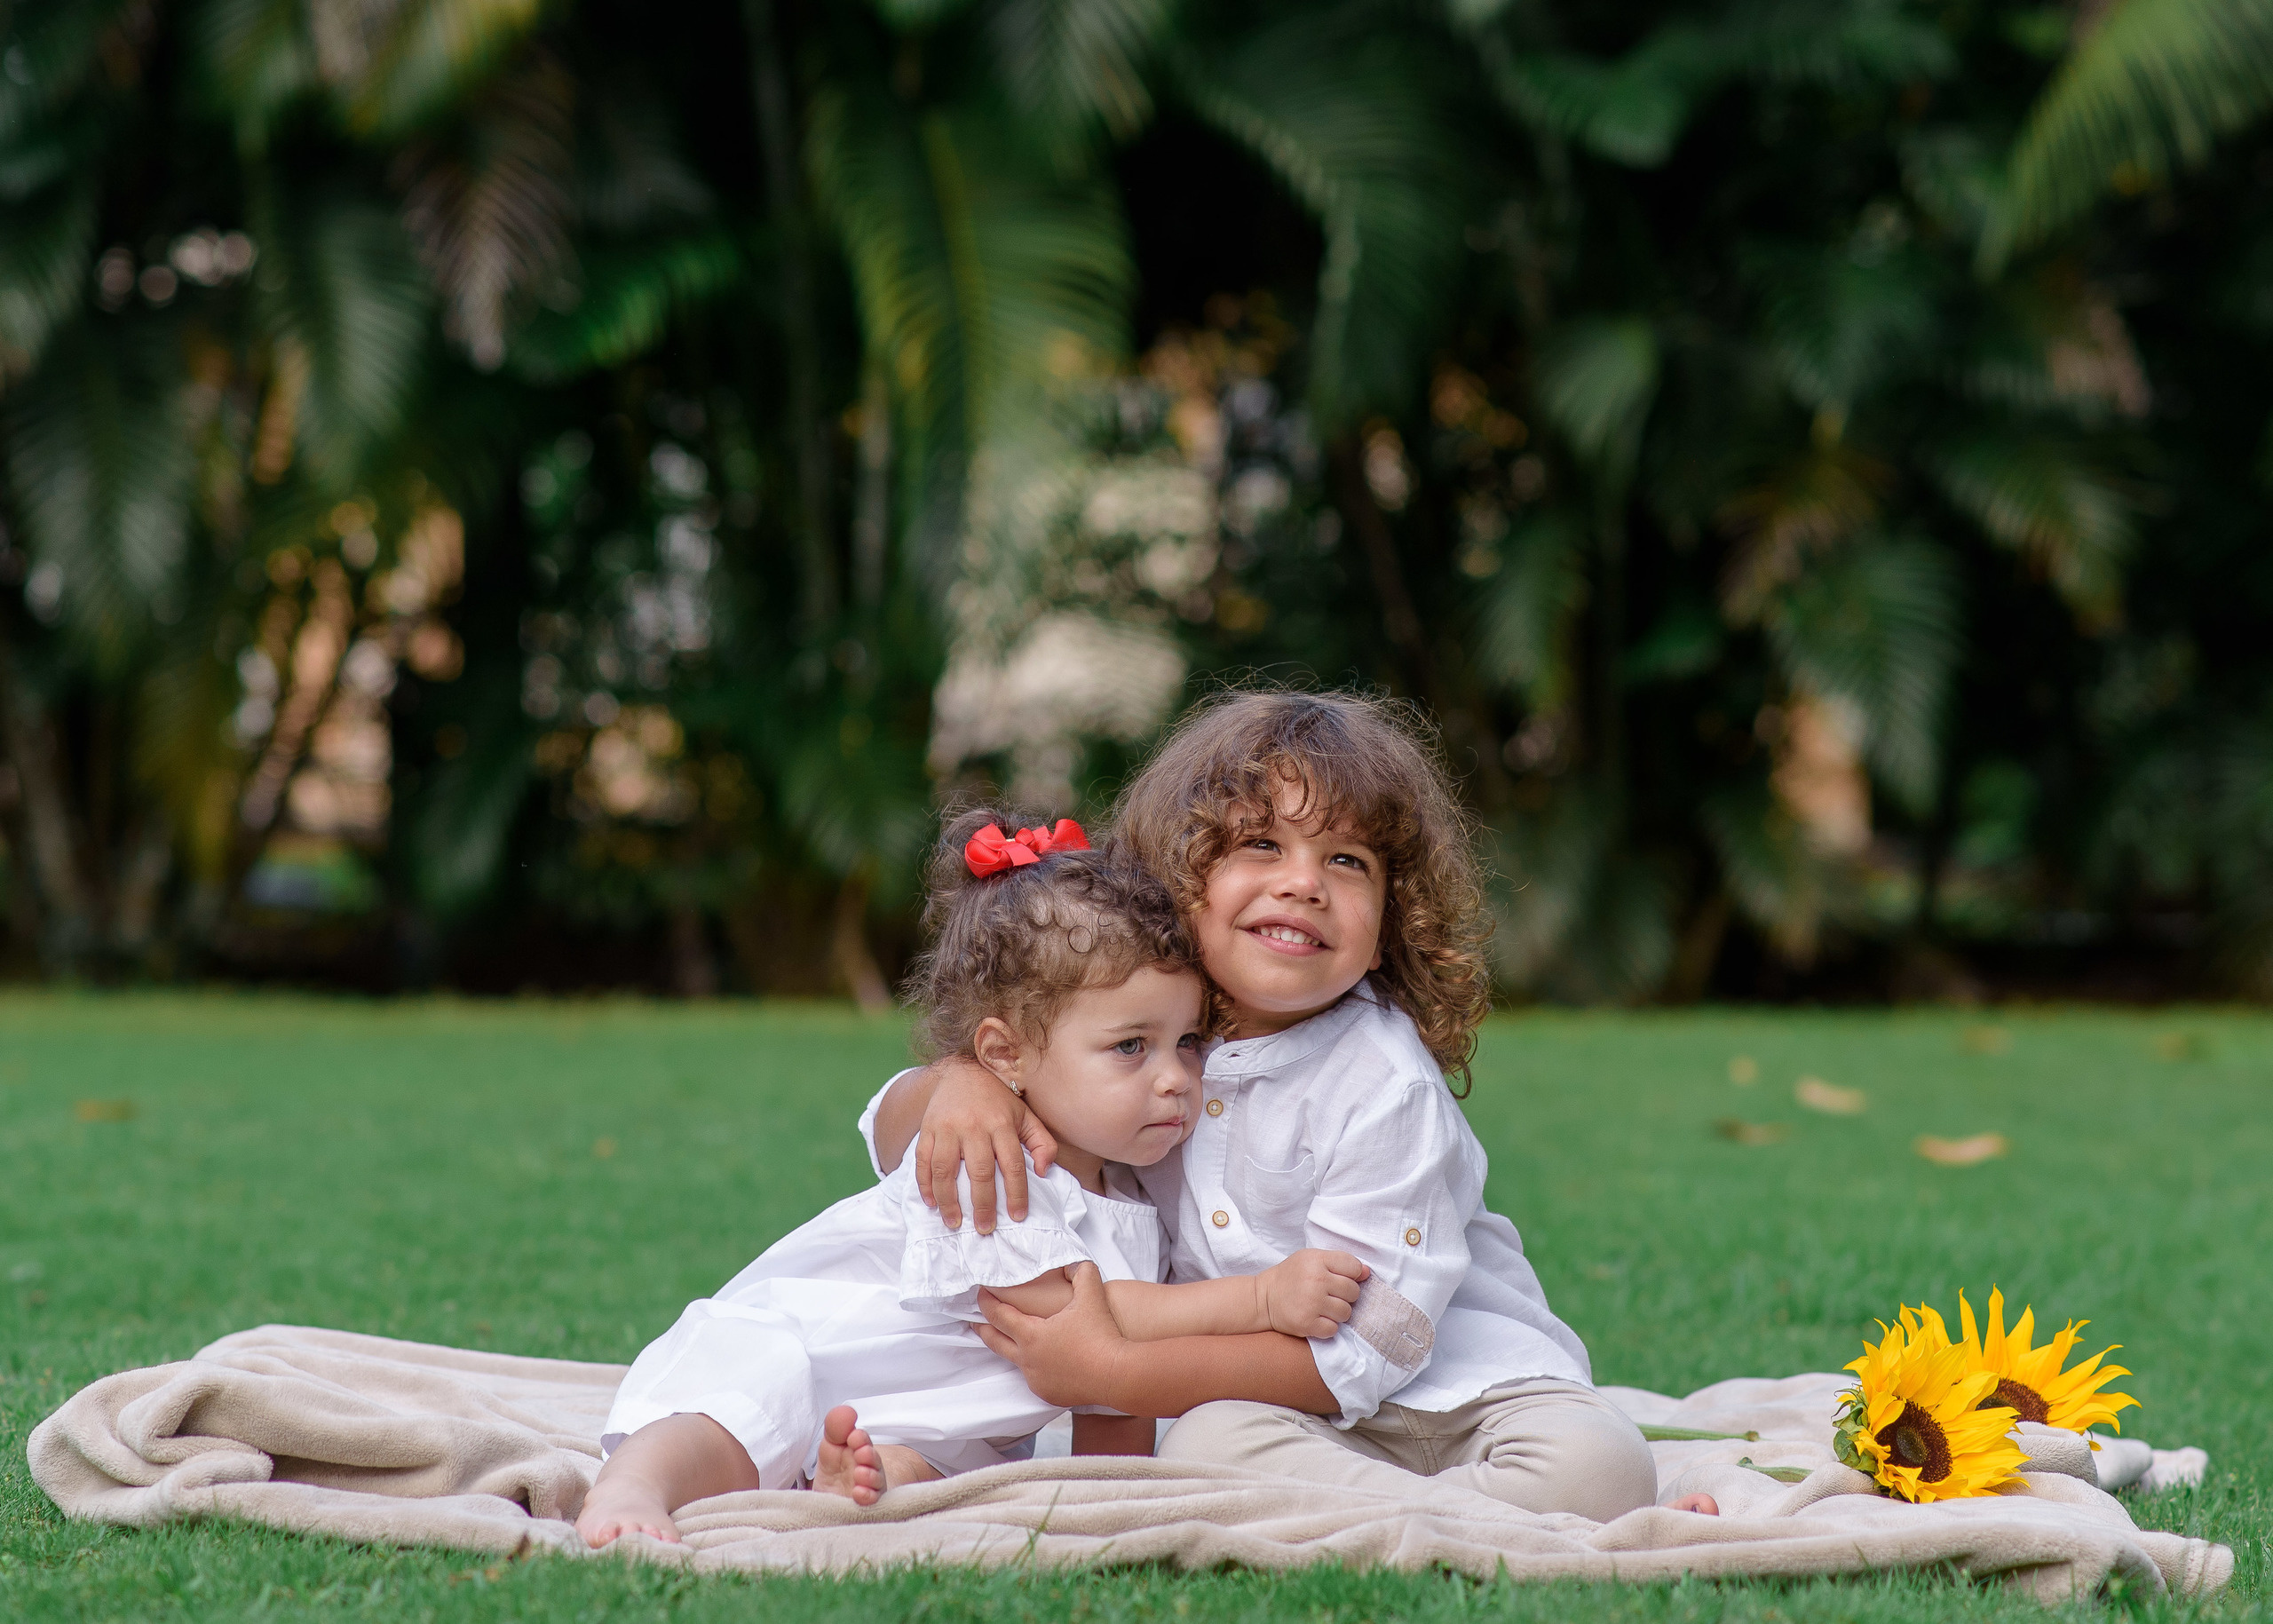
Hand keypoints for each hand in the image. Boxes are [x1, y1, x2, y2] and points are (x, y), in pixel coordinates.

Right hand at [916, 1056, 1056, 1232]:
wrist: (961, 1071)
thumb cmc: (998, 1100)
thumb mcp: (1026, 1114)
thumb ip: (1041, 1142)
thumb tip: (1043, 1171)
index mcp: (1002, 1123)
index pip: (1012, 1164)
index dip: (1016, 1193)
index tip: (1018, 1216)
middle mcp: (974, 1125)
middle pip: (979, 1171)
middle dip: (982, 1204)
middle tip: (985, 1229)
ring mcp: (947, 1127)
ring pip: (945, 1169)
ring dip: (948, 1200)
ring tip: (954, 1223)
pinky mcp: (927, 1129)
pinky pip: (922, 1160)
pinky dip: (924, 1184)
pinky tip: (931, 1203)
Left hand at [975, 1261, 1128, 1408]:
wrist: (1117, 1374)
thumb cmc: (1101, 1335)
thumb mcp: (1092, 1296)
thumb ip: (1082, 1273)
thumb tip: (1074, 1263)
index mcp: (1031, 1335)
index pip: (999, 1316)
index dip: (986, 1303)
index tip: (979, 1294)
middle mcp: (1028, 1360)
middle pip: (995, 1342)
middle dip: (982, 1329)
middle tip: (972, 1322)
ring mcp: (1037, 1380)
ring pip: (1017, 1362)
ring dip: (1012, 1349)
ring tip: (1012, 1340)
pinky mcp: (1049, 1394)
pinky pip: (1036, 1378)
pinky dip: (1036, 1367)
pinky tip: (1044, 1361)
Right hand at [1254, 1249, 1368, 1338]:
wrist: (1263, 1298)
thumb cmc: (1291, 1276)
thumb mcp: (1311, 1259)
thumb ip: (1339, 1262)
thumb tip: (1367, 1272)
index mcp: (1317, 1260)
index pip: (1354, 1267)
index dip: (1353, 1275)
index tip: (1341, 1279)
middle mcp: (1316, 1280)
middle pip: (1353, 1292)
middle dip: (1346, 1296)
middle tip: (1330, 1295)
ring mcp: (1312, 1303)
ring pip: (1346, 1312)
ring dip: (1338, 1313)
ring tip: (1324, 1308)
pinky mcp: (1307, 1323)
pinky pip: (1333, 1329)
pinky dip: (1328, 1327)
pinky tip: (1317, 1319)